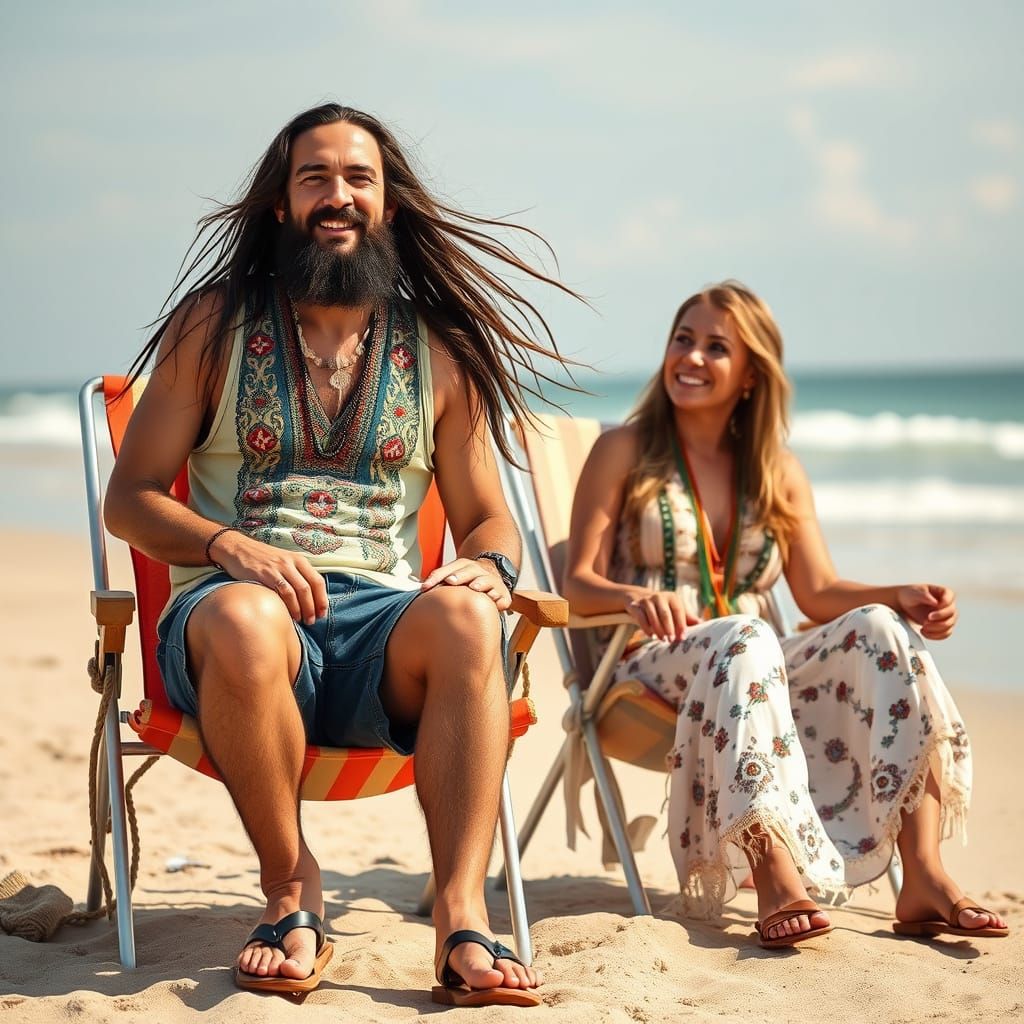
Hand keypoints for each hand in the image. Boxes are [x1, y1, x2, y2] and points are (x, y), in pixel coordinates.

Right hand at [208, 530, 327, 624]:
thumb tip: (309, 599)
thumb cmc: (261, 559)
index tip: (322, 613)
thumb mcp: (283, 561)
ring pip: (299, 591)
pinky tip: (289, 615)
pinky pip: (283, 591)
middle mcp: (291, 562)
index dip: (322, 599)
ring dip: (303, 609)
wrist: (237, 548)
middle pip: (310, 588)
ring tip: (302, 620)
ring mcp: (278, 568)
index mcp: (299, 559)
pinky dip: (289, 605)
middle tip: (312, 621)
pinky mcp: (265, 574)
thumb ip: (296, 575)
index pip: (318, 581)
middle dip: (313, 607)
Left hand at [420, 557, 511, 610]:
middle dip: (460, 575)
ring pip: (487, 580)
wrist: (494, 575)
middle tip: (450, 581)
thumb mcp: (453, 577)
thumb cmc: (467, 581)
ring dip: (480, 583)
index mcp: (463, 566)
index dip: (436, 577)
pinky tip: (494, 601)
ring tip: (474, 587)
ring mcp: (492, 581)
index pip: (448, 569)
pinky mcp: (503, 594)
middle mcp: (478, 571)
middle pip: (469, 570)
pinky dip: (498, 598)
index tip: (425, 587)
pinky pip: (502, 596)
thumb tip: (419, 590)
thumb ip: (438, 582)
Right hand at [624, 589, 697, 641]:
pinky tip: (651, 636)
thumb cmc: (663, 608)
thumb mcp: (675, 610)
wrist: (639, 598)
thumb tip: (703, 625)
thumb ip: (688, 618)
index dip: (681, 625)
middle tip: (671, 640)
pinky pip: (641, 617)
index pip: (679, 611)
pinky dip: (646, 627)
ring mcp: (647, 600)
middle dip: (669, 628)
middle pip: (666, 614)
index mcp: (673, 597)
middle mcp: (660, 596)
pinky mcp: (636, 605)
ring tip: (662, 639)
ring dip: (658, 629)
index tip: (683, 637)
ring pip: (653, 616)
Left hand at [895, 583, 956, 639]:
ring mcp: (946, 615)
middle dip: (940, 619)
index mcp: (943, 592)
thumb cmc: (910, 595)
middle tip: (926, 621)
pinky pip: (946, 633)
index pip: (950, 597)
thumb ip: (924, 596)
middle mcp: (947, 604)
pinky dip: (936, 636)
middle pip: (952, 613)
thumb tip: (936, 602)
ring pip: (950, 625)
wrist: (903, 604)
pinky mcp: (942, 625)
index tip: (932, 610)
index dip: (944, 605)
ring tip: (923, 627)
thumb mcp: (914, 593)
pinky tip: (924, 632)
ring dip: (937, 629)